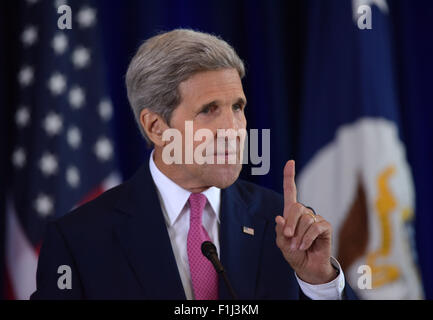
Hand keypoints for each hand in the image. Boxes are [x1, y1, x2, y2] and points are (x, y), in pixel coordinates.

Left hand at [275, 160, 335, 283]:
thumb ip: (280, 232)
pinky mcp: (325, 227)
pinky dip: (307, 238)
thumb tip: (279, 218)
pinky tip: (305, 246)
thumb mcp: (282, 244)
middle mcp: (304, 213)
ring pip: (305, 219)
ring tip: (298, 246)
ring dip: (298, 236)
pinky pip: (314, 227)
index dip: (289, 177)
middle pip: (296, 207)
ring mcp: (316, 219)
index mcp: (291, 214)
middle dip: (290, 223)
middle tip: (288, 238)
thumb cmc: (294, 253)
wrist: (308, 267)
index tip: (290, 162)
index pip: (291, 191)